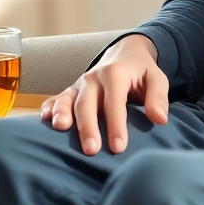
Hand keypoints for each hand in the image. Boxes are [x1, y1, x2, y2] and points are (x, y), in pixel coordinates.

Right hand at [40, 34, 167, 154]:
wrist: (125, 54)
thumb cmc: (142, 72)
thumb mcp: (157, 79)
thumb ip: (159, 97)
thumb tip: (160, 119)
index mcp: (115, 74)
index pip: (115, 102)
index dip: (116, 125)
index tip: (119, 147)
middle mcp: (94, 77)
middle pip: (87, 103)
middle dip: (88, 127)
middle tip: (91, 150)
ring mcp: (80, 84)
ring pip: (67, 99)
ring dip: (62, 114)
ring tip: (60, 129)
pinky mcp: (71, 91)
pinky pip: (56, 99)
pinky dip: (48, 108)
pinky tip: (44, 121)